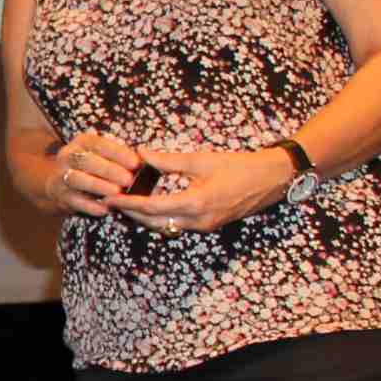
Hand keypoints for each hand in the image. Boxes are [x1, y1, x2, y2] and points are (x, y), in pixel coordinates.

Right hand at [45, 129, 146, 216]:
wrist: (59, 182)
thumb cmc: (93, 167)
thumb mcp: (103, 154)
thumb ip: (120, 156)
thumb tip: (145, 161)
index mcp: (82, 142)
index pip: (99, 144)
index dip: (118, 153)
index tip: (136, 163)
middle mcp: (68, 156)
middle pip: (86, 160)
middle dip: (109, 170)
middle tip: (128, 180)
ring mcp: (61, 176)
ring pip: (77, 179)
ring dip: (98, 186)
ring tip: (117, 192)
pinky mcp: (59, 195)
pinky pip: (73, 200)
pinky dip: (89, 205)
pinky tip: (105, 209)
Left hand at [109, 145, 295, 232]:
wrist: (272, 179)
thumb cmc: (239, 166)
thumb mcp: (201, 160)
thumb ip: (168, 160)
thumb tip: (140, 154)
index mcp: (195, 203)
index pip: (152, 207)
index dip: (128, 203)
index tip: (108, 197)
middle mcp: (198, 221)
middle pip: (154, 221)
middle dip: (130, 212)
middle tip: (109, 201)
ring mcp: (204, 226)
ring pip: (164, 226)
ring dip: (143, 217)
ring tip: (124, 203)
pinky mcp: (208, 226)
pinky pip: (176, 226)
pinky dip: (159, 217)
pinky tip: (149, 206)